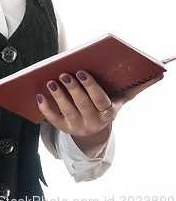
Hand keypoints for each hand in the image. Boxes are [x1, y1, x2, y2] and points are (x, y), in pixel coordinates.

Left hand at [37, 70, 162, 155]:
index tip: (81, 71)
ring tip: (50, 82)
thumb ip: (137, 86)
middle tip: (64, 74)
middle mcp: (94, 122)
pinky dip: (45, 110)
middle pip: (83, 106)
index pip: (100, 100)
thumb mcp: (122, 97)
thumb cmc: (108, 103)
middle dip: (73, 90)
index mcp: (108, 112)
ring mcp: (79, 127)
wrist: (96, 129)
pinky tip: (39, 96)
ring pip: (67, 113)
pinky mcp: (65, 129)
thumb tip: (160, 74)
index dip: (90, 87)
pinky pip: (54, 121)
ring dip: (58, 97)